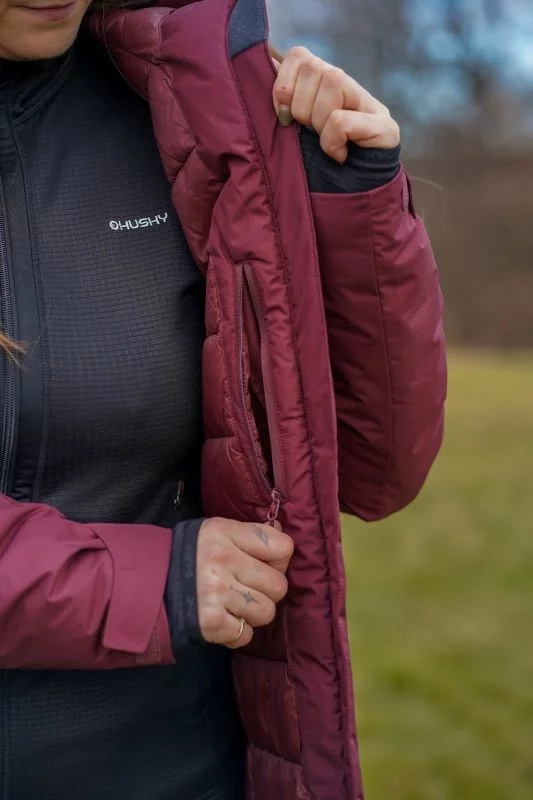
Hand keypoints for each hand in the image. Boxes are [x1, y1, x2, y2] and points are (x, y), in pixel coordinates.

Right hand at [196, 517, 293, 648]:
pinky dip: (236, 632)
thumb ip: (250, 533)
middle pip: (279, 585)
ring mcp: (216, 593)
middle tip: (246, 588)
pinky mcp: (210, 623)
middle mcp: (222, 560)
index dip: (278, 559)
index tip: (262, 563)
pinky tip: (222, 619)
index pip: (283, 547)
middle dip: (267, 590)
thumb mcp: (217, 531)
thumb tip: (282, 532)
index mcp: (226, 533)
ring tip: (234, 604)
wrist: (146, 582)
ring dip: (253, 613)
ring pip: (266, 612)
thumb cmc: (190, 555)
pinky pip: (245, 634)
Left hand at [272, 46, 399, 162]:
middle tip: (310, 133)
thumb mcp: (291, 131)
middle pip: (313, 68)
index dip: (284, 83)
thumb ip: (282, 102)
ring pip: (332, 82)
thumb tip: (264, 67)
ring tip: (325, 144)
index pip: (299, 56)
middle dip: (301, 107)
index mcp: (323, 84)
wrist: (349, 199)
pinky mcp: (385, 127)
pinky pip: (340, 120)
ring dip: (318, 121)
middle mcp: (348, 86)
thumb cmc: (314, 167)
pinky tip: (340, 155)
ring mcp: (370, 105)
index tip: (283, 115)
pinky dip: (331, 142)